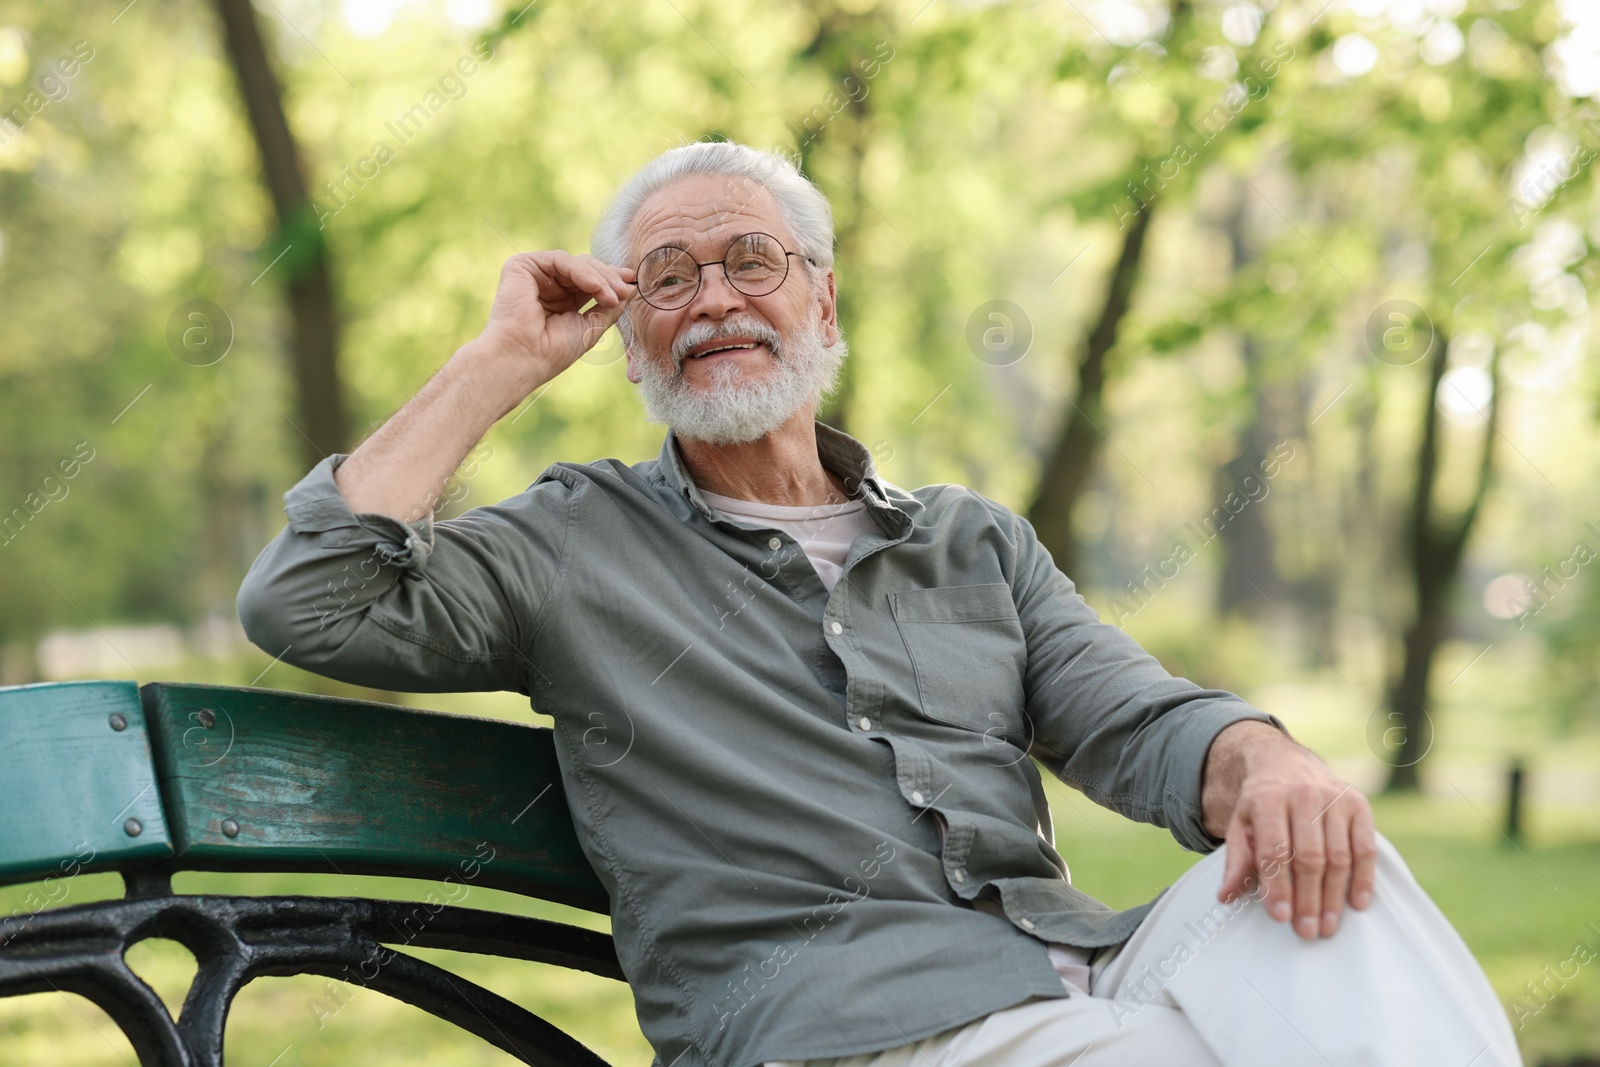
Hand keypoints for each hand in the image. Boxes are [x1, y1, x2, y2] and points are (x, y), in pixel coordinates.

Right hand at [474, 251, 636, 390]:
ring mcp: (534, 274)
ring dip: (600, 277)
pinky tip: (595, 287)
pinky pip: (560, 260)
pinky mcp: (522, 266)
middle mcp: (548, 285)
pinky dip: (581, 272)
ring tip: (613, 296)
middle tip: (625, 291)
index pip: (591, 281)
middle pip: (586, 268)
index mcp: (562, 300)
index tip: (633, 283)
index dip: (612, 280)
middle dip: (609, 278)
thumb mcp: (591, 326)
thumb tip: (631, 288)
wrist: (523, 358)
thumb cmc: (553, 351)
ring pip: (576, 263)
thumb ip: (610, 306)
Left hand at [1203, 720, 1377, 939]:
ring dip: (1334, 896)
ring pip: (1338, 856)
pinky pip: (1366, 848)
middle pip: (1308, 857)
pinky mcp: (1359, 806)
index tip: (1281, 917)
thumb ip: (1237, 861)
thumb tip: (1226, 896)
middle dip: (1307, 899)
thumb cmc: (1262, 804)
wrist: (1288, 764)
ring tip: (1327, 926)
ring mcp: (1334, 799)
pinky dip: (1363, 878)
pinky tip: (1357, 903)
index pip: (1274, 849)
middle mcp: (1303, 795)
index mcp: (1268, 798)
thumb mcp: (1241, 825)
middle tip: (1306, 931)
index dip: (1278, 885)